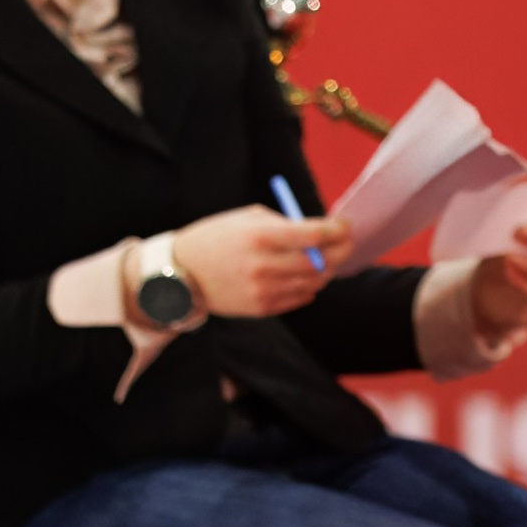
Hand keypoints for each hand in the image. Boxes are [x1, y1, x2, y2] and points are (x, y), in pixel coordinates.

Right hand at [169, 206, 350, 316]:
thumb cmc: (217, 238)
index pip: (313, 235)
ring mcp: (262, 289)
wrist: (181, 273)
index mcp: (259, 236)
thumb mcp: (246, 219)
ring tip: (325, 259)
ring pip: (314, 282)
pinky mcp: (261, 307)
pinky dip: (310, 287)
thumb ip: (285, 224)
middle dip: (340, 250)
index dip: (337, 230)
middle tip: (345, 244)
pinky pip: (300, 298)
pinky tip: (307, 277)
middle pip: (320, 262)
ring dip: (326, 270)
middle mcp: (263, 265)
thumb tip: (322, 231)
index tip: (345, 226)